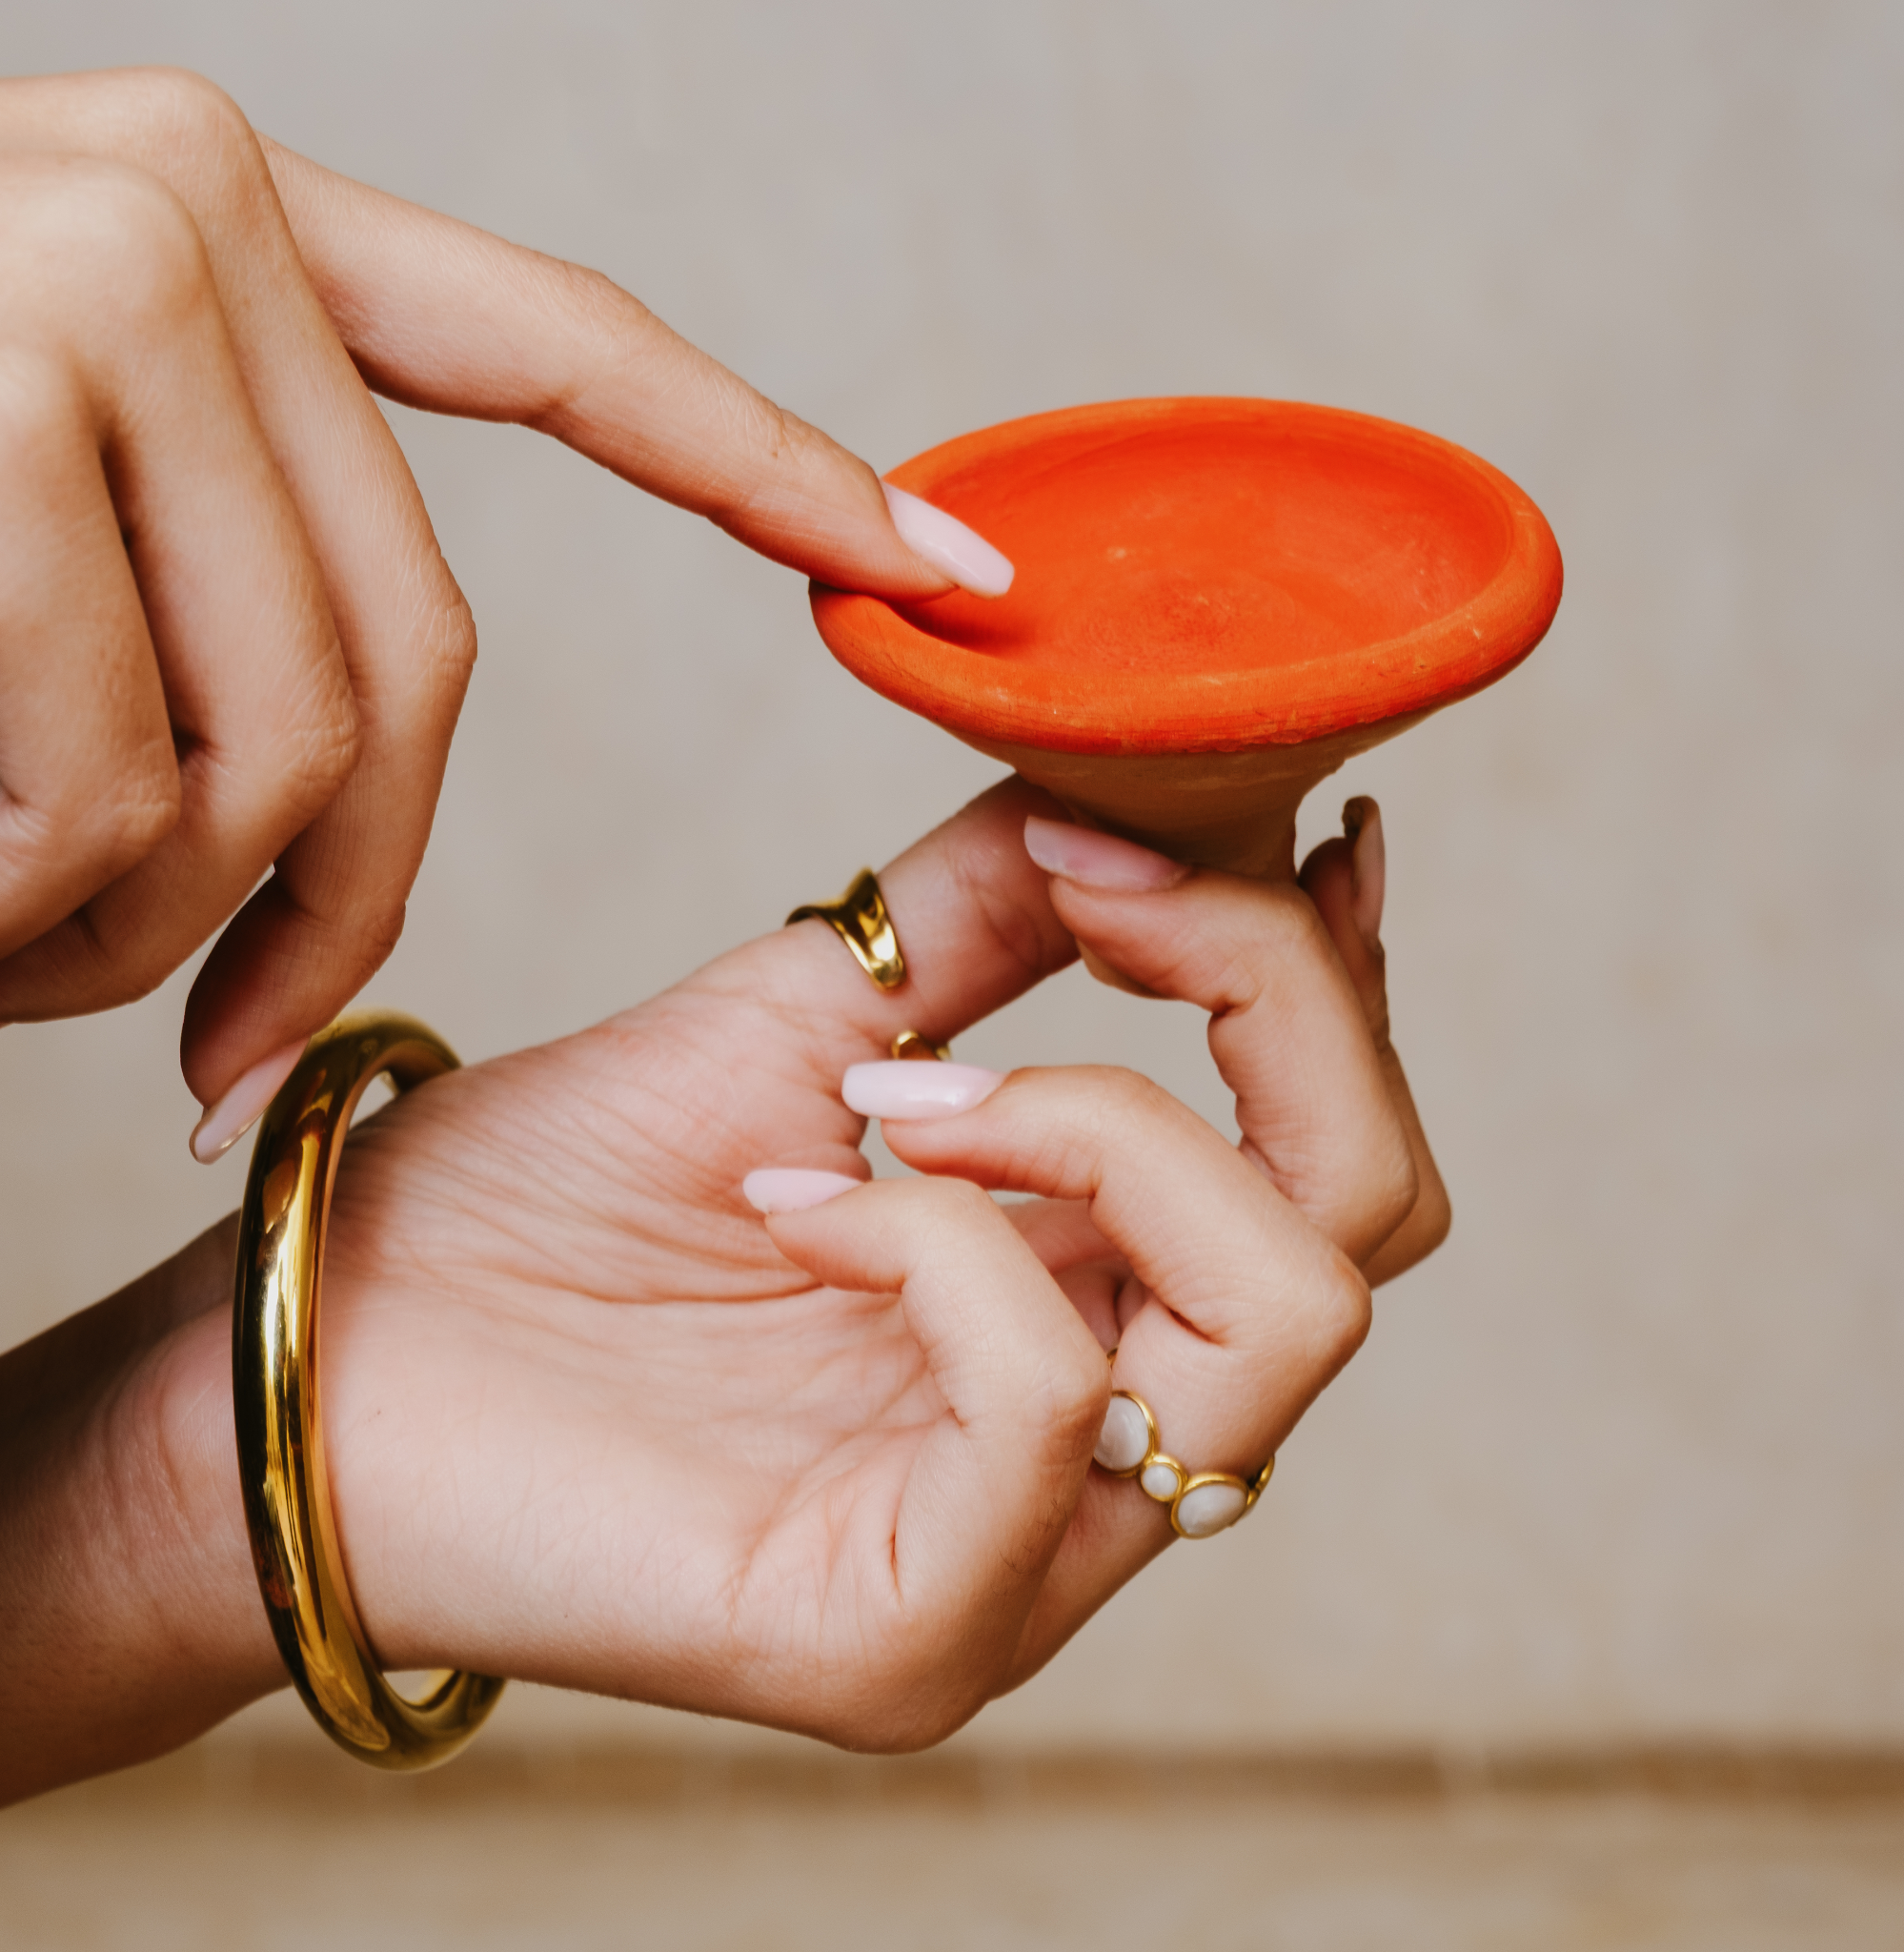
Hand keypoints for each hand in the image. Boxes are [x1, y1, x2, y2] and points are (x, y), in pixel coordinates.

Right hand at [0, 67, 997, 1132]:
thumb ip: (223, 572)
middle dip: (307, 892)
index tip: (965, 576)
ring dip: (134, 923)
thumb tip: (358, 757)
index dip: (776, 475)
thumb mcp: (22, 533)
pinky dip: (25, 912)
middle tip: (182, 1013)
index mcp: (229, 232)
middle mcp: (176, 211)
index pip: (573, 364)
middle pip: (407, 662)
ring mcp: (74, 289)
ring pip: (269, 748)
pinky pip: (105, 788)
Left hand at [0, 779, 1445, 1797]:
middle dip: (1277, 1010)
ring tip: (899, 1088)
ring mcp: (1027, 1564)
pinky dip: (939, 1237)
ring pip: (1279, 1314)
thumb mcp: (814, 1013)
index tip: (1245, 820)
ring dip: (1106, 1118)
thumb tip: (1156, 781)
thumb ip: (1004, 919)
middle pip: (1372, 1225)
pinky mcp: (909, 1639)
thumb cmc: (549, 1202)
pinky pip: (1048, 1404)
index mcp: (1095, 1306)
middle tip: (1113, 903)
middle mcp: (1105, 1451)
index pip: (1346, 1160)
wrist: (327, 1345)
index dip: (1325, 974)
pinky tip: (794, 1194)